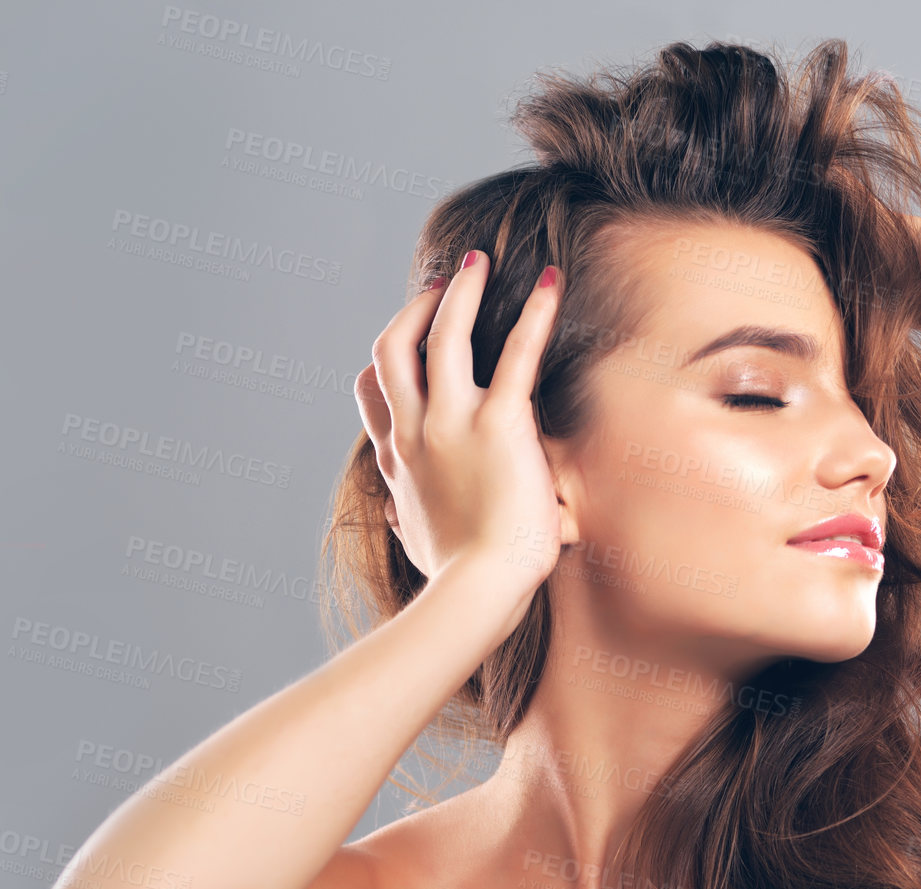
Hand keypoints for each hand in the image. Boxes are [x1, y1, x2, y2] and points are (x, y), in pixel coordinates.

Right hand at [355, 253, 566, 598]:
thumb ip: (405, 515)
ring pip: (441, 334)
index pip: (371, 394)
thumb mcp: (415, 539)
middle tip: (439, 286)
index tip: (404, 342)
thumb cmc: (457, 575)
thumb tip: (394, 509)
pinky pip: (515, 353)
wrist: (476, 592)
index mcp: (398, 460)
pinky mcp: (500, 424)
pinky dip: (534, 312)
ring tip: (477, 263)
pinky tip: (550, 282)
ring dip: (459, 292)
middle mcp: (415, 432)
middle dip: (413, 310)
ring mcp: (452, 423)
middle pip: (393, 349)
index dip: (384, 361)